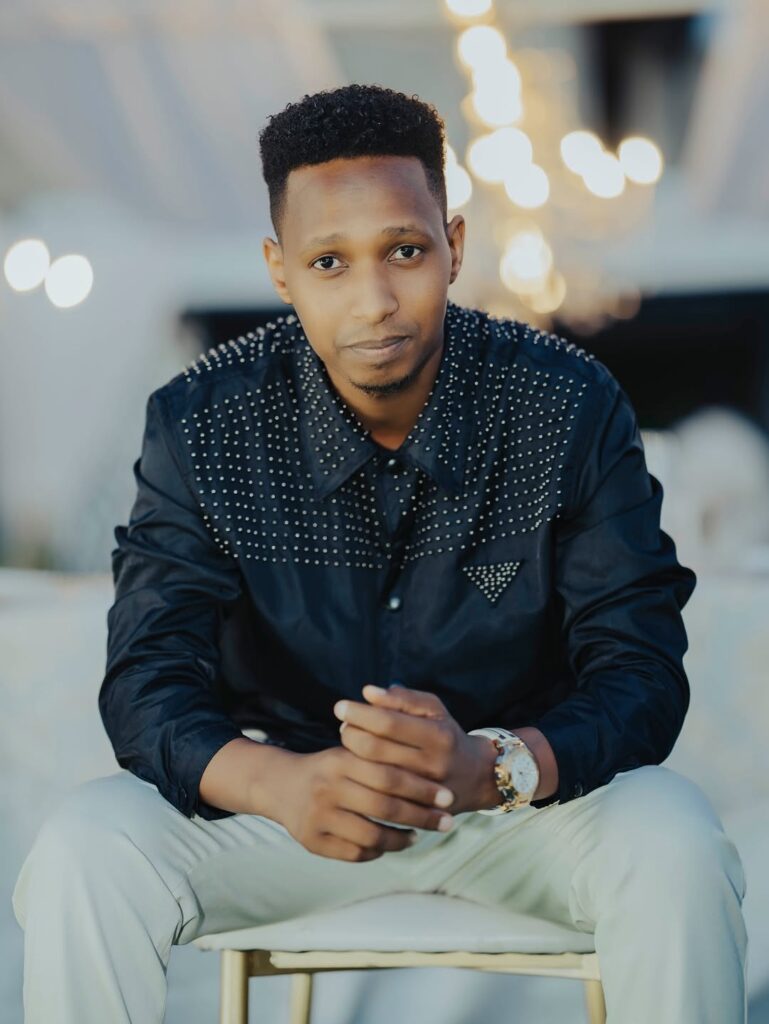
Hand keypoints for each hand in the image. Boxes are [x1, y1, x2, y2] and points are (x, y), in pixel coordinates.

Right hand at [275, 745, 459, 862]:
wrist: (281, 785)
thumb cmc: (331, 767)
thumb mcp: (351, 750)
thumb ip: (384, 756)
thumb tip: (433, 773)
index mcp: (341, 760)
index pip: (390, 776)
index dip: (423, 789)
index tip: (447, 797)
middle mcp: (328, 788)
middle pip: (385, 807)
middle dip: (421, 817)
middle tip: (447, 822)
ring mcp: (318, 817)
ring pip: (372, 836)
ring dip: (401, 839)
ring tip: (418, 835)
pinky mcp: (312, 841)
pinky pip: (355, 853)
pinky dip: (378, 852)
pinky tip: (390, 845)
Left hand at [333, 684, 500, 814]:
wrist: (476, 777)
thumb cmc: (446, 735)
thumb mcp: (434, 710)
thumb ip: (403, 699)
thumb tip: (367, 692)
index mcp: (437, 735)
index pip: (389, 723)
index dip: (360, 714)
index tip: (340, 706)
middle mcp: (432, 764)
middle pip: (376, 749)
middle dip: (351, 734)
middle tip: (343, 726)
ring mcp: (425, 791)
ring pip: (374, 774)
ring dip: (352, 756)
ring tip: (348, 742)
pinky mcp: (417, 810)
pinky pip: (380, 796)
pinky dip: (362, 780)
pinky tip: (354, 767)